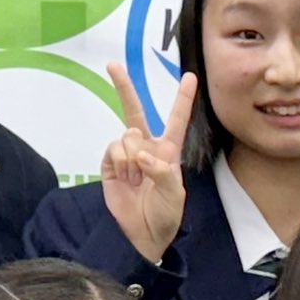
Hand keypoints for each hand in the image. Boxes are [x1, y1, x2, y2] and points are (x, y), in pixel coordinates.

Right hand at [101, 62, 197, 263]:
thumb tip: (142, 154)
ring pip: (127, 135)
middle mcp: (147, 147)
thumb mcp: (173, 195)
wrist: (143, 235)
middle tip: (112, 65)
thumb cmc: (165, 214)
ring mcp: (126, 154)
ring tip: (136, 180)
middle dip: (123, 87)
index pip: (176, 119)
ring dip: (132, 157)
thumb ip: (161, 172)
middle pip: (135, 110)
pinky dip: (121, 163)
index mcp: (168, 150)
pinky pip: (113, 149)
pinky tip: (126, 179)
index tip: (190, 76)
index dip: (183, 98)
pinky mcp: (110, 164)